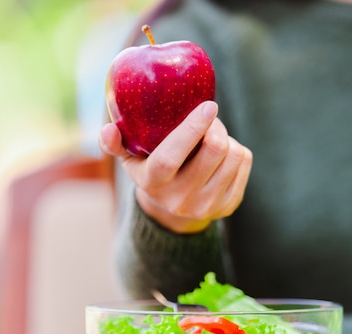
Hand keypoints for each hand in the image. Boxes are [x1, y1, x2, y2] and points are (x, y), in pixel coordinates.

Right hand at [99, 101, 252, 233]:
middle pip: (215, 149)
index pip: (172, 156)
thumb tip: (107, 130)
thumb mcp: (130, 159)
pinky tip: (222, 156)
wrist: (174, 211)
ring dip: (227, 137)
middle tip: (208, 118)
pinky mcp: (229, 205)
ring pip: (234, 154)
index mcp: (153, 183)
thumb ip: (115, 143)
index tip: (208, 105)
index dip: (192, 128)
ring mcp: (207, 205)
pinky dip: (236, 150)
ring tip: (211, 139)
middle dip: (215, 126)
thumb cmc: (151, 170)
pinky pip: (244, 162)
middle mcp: (181, 199)